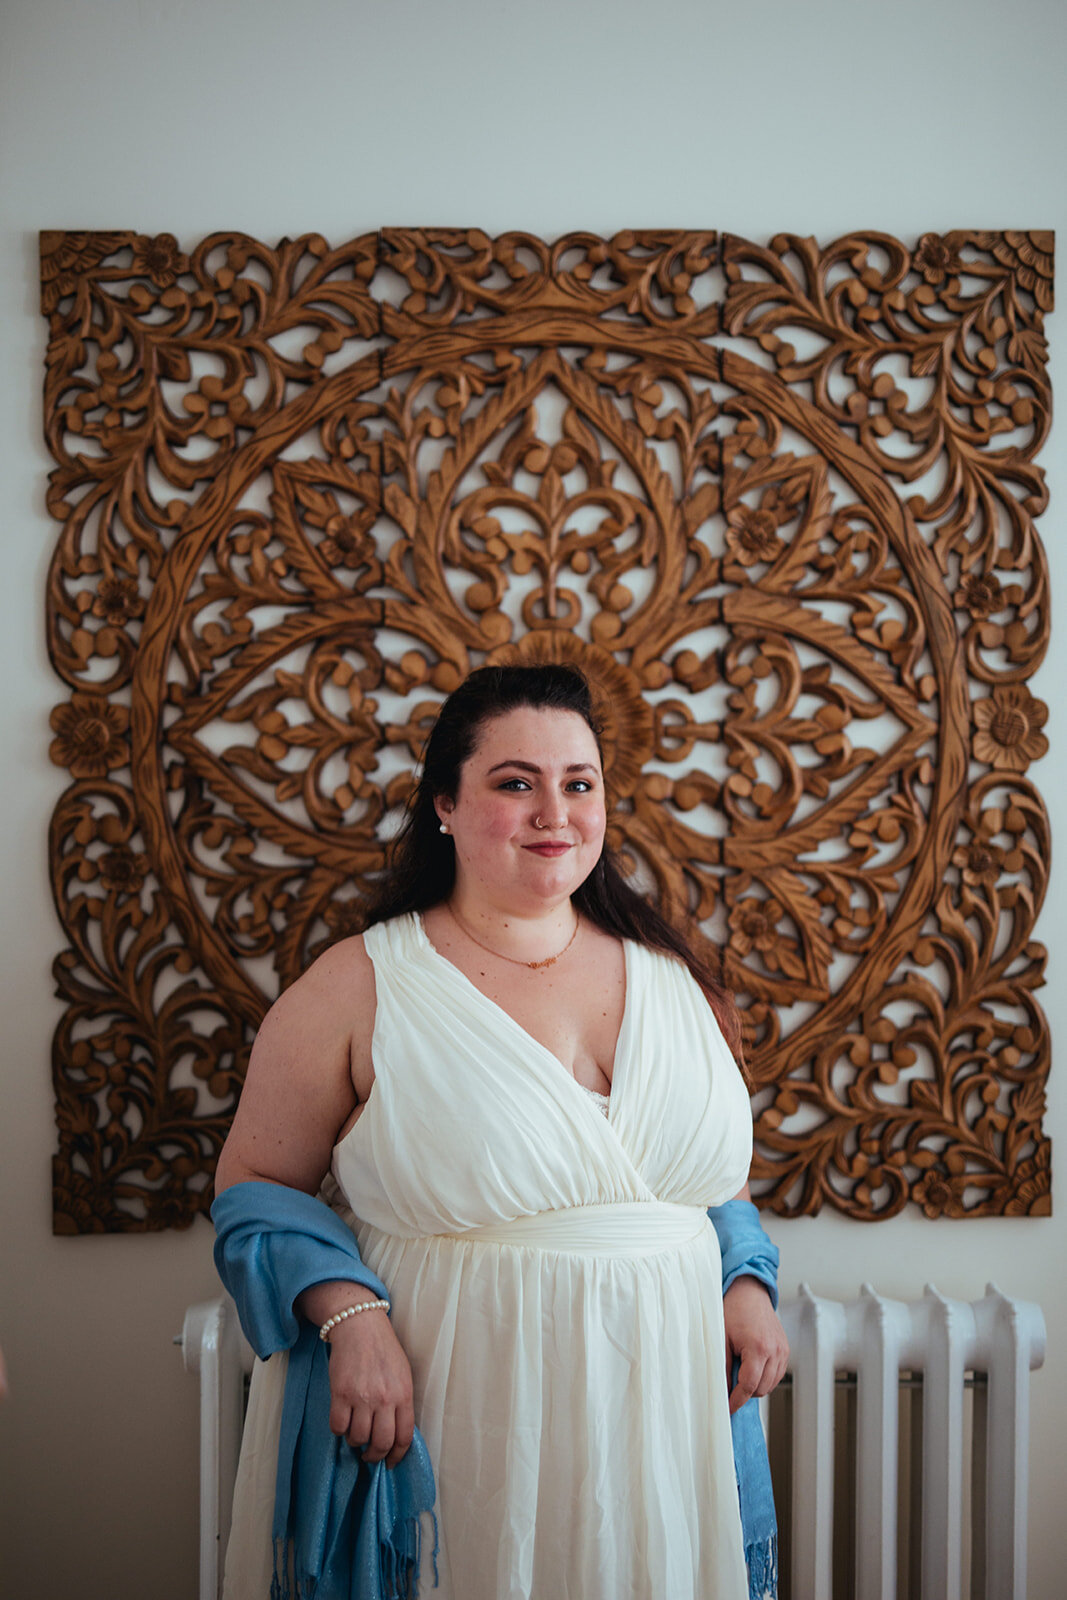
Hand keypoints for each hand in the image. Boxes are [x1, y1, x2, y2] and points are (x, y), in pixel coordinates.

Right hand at [324, 1306, 415, 1466]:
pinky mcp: (340, 1393)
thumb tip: (396, 1433)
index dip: (396, 1456)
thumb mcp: (402, 1374)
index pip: (404, 1437)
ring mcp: (362, 1397)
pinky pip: (338, 1426)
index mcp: (403, 1394)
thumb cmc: (383, 1349)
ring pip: (358, 1438)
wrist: (360, 1325)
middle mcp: (384, 1399)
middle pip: (381, 1443)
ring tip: (355, 1433)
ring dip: (355, 1441)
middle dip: (374, 1456)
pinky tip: (342, 1422)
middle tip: (369, 1455)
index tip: (390, 1462)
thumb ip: (401, 1402)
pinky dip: (339, 1430)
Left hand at [723, 1275, 788, 1414]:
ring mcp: (782, 1350)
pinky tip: (753, 1367)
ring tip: (741, 1371)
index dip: (736, 1400)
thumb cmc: (734, 1310)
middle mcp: (774, 1351)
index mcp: (758, 1348)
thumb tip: (722, 1390)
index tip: (728, 1408)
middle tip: (730, 1383)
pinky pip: (777, 1375)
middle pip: (760, 1389)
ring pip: (770, 1385)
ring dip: (755, 1386)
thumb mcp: (721, 1338)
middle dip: (744, 1392)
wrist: (750, 1292)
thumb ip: (722, 1366)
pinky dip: (765, 1377)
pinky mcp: (785, 1350)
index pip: (748, 1386)